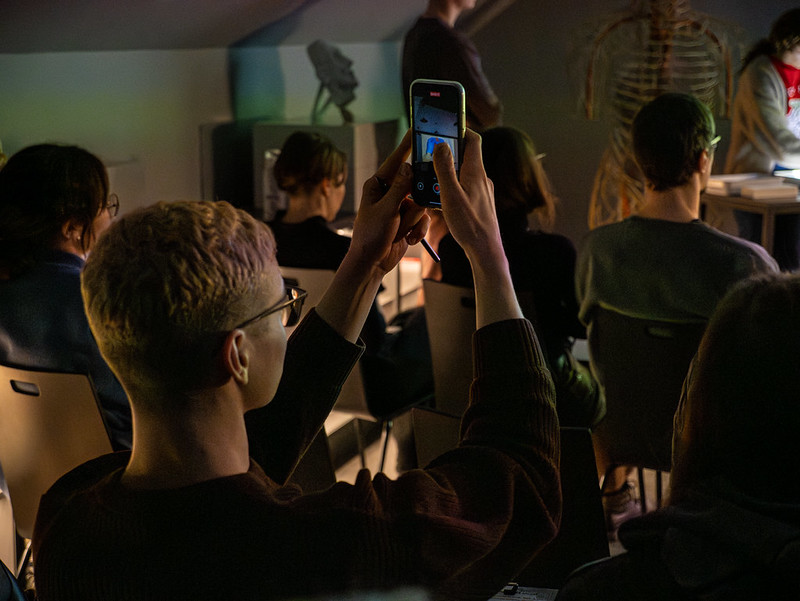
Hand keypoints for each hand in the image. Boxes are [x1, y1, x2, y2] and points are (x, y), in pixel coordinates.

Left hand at [350, 130, 429, 273]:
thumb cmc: (371, 236)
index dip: (407, 146)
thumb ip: (400, 188)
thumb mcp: (386, 211)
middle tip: (407, 213)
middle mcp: (389, 193)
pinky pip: (423, 219)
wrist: (372, 263)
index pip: (395, 161)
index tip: (417, 129)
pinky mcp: (407, 219)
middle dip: (414, 204)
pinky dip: (417, 230)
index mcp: (377, 185)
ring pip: (421, 204)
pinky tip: (408, 239)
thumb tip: (408, 166)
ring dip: (413, 221)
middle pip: (415, 185)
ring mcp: (399, 206)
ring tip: (401, 232)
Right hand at [433, 129, 520, 326]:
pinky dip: (452, 188)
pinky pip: (464, 188)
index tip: (445, 124)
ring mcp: (483, 192)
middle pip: (466, 155)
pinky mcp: (480, 204)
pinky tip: (441, 200)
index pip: (472, 139)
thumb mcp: (451, 195)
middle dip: (448, 152)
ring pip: (463, 173)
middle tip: (431, 152)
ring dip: (448, 172)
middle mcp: (482, 179)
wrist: (485, 251)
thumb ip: (444, 168)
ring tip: (432, 179)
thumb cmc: (469, 225)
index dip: (460, 128)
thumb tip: (440, 144)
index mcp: (476, 172)